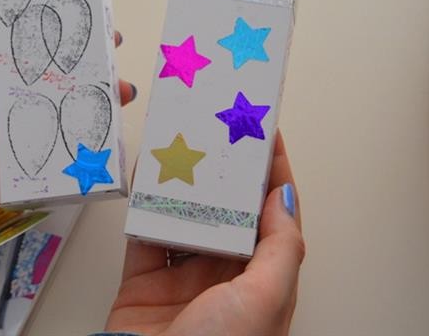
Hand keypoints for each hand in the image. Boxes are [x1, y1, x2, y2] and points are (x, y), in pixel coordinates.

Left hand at [0, 26, 134, 228]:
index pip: (10, 46)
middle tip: (115, 91)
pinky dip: (29, 177)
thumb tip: (21, 85)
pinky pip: (2, 176)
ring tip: (97, 133)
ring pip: (20, 134)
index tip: (94, 39)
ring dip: (56, 134)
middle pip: (25, 93)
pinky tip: (61, 172)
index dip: (51, 42)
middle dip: (67, 91)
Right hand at [106, 132, 303, 335]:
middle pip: (226, 209)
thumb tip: (285, 197)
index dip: (271, 172)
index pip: (272, 215)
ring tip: (180, 147)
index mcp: (261, 279)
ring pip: (185, 215)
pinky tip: (144, 181)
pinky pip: (144, 233)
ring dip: (182, 184)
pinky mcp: (144, 279)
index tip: (263, 132)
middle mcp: (224, 274)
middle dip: (223, 170)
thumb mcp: (266, 298)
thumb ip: (281, 247)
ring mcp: (182, 275)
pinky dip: (143, 206)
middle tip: (216, 130)